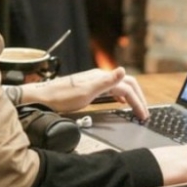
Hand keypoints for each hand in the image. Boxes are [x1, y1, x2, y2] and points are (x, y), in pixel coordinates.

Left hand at [19, 67, 148, 118]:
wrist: (42, 97)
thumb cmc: (61, 97)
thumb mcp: (85, 92)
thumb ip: (106, 82)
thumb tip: (122, 70)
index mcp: (101, 77)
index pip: (127, 88)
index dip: (138, 102)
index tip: (143, 116)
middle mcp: (99, 77)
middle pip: (127, 83)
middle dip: (139, 97)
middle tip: (144, 113)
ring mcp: (94, 81)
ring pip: (120, 86)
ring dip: (131, 96)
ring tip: (137, 108)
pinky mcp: (89, 87)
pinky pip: (111, 89)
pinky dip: (121, 96)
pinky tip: (119, 102)